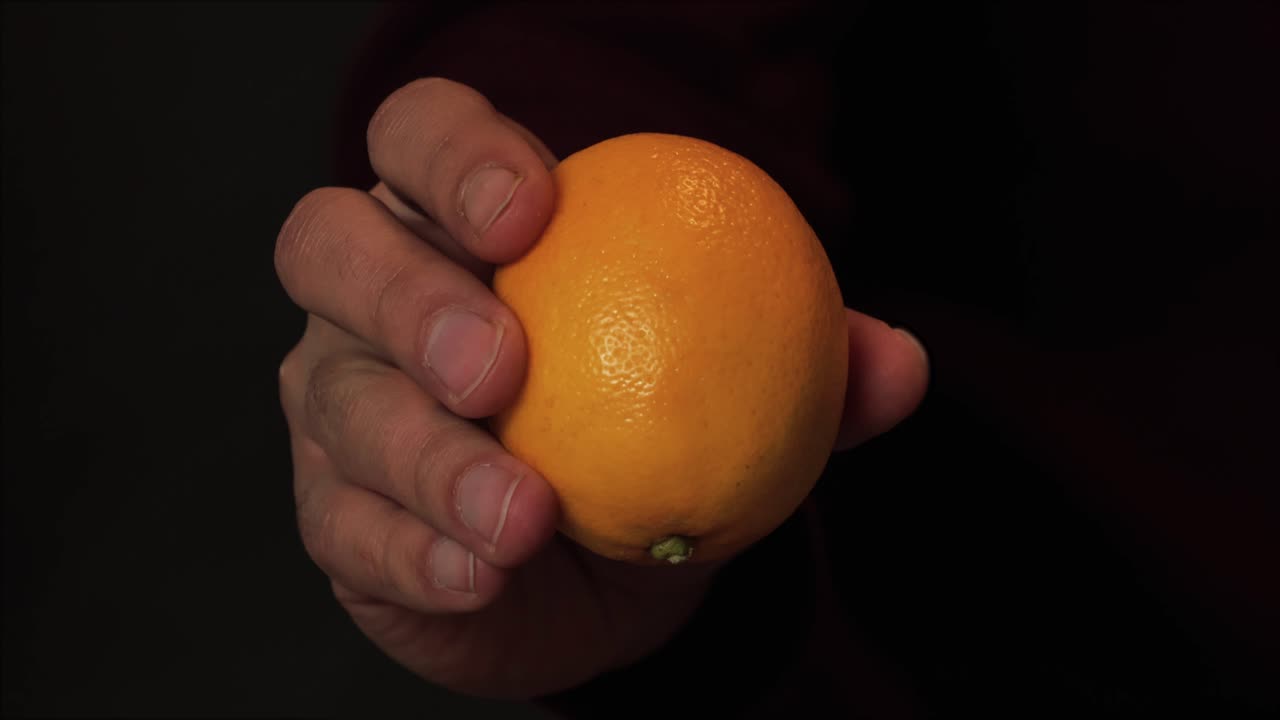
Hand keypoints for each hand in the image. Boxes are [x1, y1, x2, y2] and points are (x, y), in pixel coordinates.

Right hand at [275, 78, 928, 698]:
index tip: (532, 210)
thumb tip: (896, 360)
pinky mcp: (333, 515)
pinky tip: (484, 575)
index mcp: (457, 224)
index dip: (454, 153)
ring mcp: (338, 404)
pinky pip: (346, 526)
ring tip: (523, 514)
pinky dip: (417, 551)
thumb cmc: (654, 431)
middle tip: (502, 363)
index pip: (418, 136)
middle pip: (328, 243)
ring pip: (335, 402)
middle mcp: (372, 298)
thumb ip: (807, 363)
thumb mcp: (737, 387)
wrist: (601, 566)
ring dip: (426, 456)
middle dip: (407, 293)